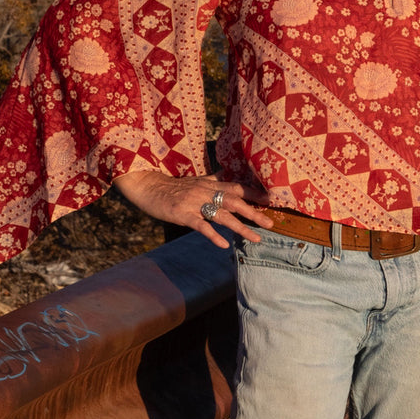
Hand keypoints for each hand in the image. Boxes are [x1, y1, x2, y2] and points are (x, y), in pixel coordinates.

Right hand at [113, 170, 272, 249]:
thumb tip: (225, 174)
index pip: (237, 187)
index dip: (255, 193)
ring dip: (241, 227)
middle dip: (254, 213)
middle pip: (235, 202)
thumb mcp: (195, 181)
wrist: (147, 186)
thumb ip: (212, 179)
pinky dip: (213, 235)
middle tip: (270, 224)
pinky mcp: (183, 214)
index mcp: (210, 184)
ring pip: (222, 215)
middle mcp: (206, 191)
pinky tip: (224, 244)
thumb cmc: (173, 186)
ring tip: (256, 238)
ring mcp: (194, 203)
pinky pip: (201, 225)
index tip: (272, 201)